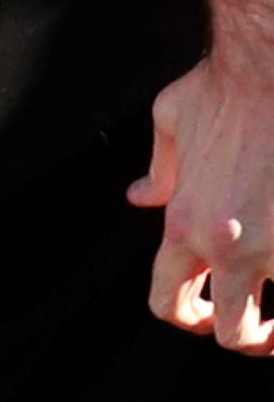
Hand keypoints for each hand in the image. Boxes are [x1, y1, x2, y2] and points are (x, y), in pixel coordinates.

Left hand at [131, 48, 273, 354]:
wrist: (271, 67)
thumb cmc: (223, 87)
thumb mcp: (172, 119)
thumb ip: (160, 168)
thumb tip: (140, 197)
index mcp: (185, 222)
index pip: (166, 299)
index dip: (183, 315)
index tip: (202, 314)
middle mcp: (227, 246)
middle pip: (229, 331)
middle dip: (243, 334)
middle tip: (258, 322)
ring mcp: (273, 248)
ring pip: (271, 328)